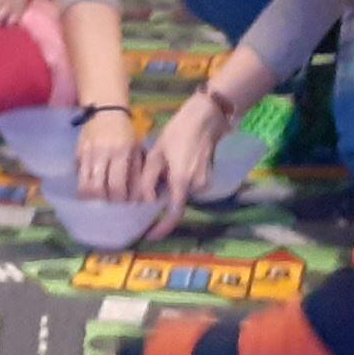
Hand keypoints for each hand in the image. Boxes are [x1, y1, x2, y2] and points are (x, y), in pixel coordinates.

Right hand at [76, 109, 142, 200]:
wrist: (105, 110)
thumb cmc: (125, 131)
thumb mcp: (136, 148)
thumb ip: (136, 172)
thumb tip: (136, 197)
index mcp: (120, 152)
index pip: (116, 184)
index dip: (119, 198)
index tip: (123, 203)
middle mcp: (102, 153)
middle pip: (97, 187)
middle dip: (103, 200)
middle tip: (109, 202)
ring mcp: (87, 152)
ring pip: (83, 183)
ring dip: (90, 196)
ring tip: (97, 199)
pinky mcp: (77, 151)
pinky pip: (77, 174)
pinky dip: (82, 184)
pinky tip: (89, 187)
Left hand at [139, 93, 228, 238]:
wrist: (206, 119)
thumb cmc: (178, 132)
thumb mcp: (157, 153)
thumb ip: (149, 179)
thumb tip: (145, 201)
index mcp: (182, 181)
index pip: (172, 214)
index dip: (161, 228)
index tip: (148, 235)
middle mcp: (197, 187)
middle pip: (174, 202)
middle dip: (161, 198)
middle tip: (147, 186)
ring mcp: (205, 183)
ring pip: (181, 194)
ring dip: (169, 188)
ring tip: (162, 168)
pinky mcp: (208, 178)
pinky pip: (188, 187)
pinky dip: (178, 183)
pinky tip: (173, 165)